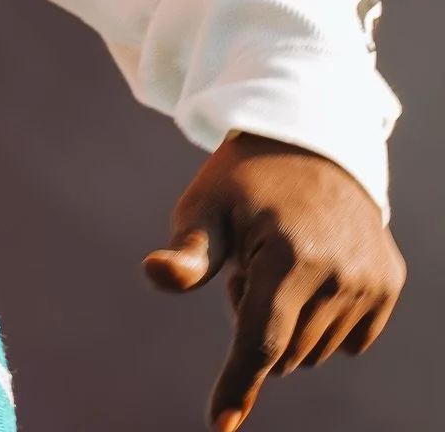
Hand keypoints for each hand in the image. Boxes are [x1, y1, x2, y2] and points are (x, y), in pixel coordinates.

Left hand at [144, 133, 404, 429]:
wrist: (311, 140)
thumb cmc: (244, 179)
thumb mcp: (205, 204)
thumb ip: (188, 251)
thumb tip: (155, 274)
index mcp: (287, 252)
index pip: (260, 340)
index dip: (237, 384)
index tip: (220, 424)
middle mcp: (337, 270)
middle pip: (284, 352)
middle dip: (258, 323)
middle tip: (250, 266)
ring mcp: (369, 278)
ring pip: (316, 350)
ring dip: (291, 323)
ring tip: (281, 262)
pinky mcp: (389, 282)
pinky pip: (352, 340)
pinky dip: (325, 321)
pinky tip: (314, 272)